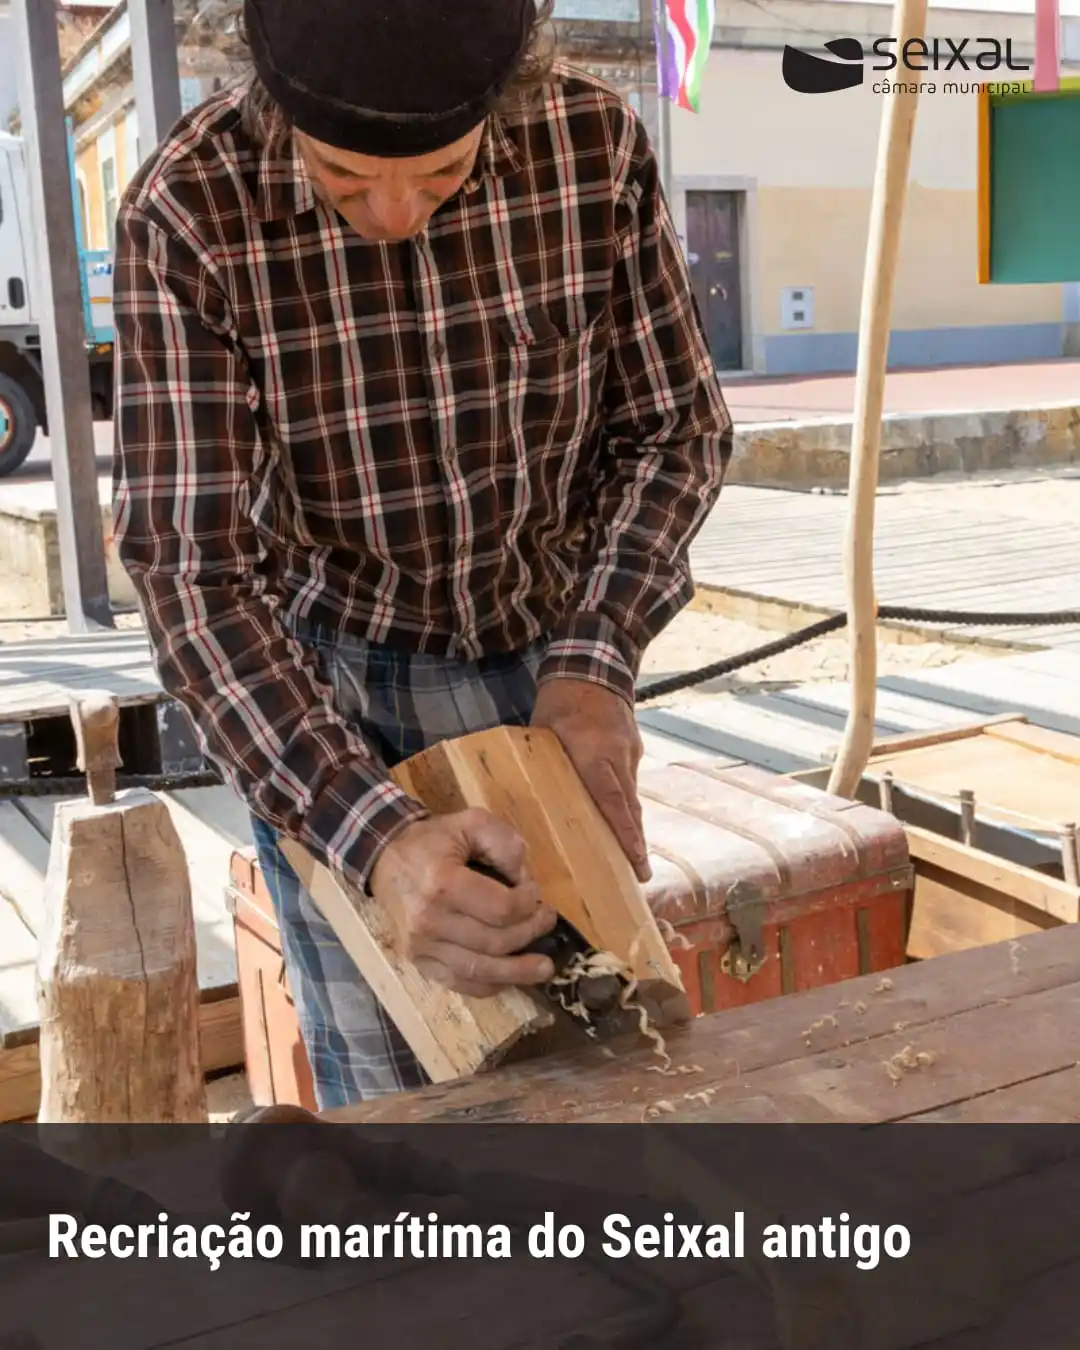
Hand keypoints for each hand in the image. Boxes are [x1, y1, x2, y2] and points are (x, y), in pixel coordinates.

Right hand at [368, 808, 557, 996]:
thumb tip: (523, 877)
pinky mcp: (418, 961)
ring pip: (480, 969)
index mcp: (443, 883)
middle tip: (547, 921)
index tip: (536, 893)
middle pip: (495, 942)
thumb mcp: (470, 822)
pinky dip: (489, 985)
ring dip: (518, 972)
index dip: (528, 904)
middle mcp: (429, 920)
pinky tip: (510, 979)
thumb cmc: (432, 840)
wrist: (384, 858)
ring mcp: (421, 946)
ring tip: (544, 968)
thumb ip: (503, 842)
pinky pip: (459, 982)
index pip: (501, 908)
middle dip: (530, 933)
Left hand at [531, 678, 651, 882]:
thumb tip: (523, 799)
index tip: (636, 862)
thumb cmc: (560, 700)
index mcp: (595, 756)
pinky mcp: (633, 747)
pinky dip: (628, 804)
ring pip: (632, 797)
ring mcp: (630, 753)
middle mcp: (618, 758)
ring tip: (634, 859)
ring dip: (634, 826)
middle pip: (630, 808)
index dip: (625, 835)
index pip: (612, 802)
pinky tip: (624, 821)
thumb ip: (540, 765)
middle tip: (642, 876)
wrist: (593, 666)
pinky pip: (630, 782)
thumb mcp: (542, 731)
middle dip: (636, 843)